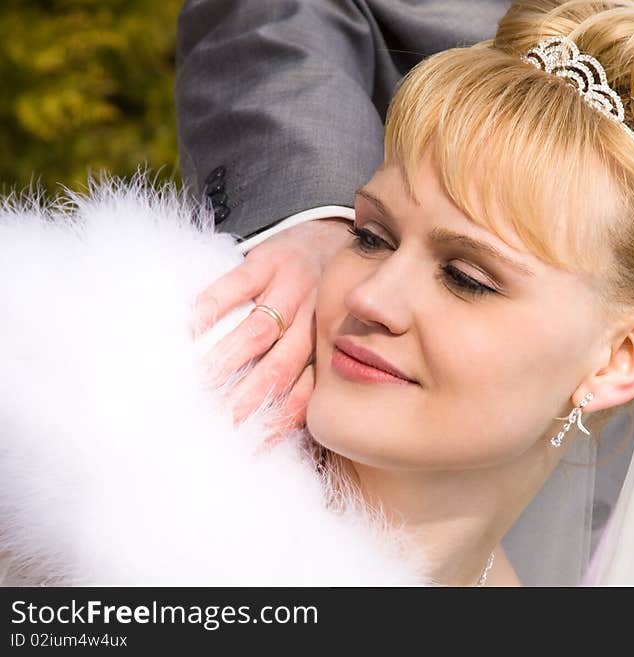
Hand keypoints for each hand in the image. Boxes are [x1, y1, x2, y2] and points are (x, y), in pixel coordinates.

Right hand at [192, 218, 351, 429]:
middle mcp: (314, 323)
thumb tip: (273, 440)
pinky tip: (190, 327)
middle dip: (247, 401)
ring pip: (259, 331)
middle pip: (278, 370)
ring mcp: (293, 290)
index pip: (302, 397)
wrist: (328, 239)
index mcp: (324, 352)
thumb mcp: (319, 341)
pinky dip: (214, 306)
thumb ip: (300, 380)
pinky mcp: (269, 260)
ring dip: (226, 359)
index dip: (275, 424)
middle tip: (215, 425)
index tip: (244, 447)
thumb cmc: (316, 306)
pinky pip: (238, 285)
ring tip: (196, 384)